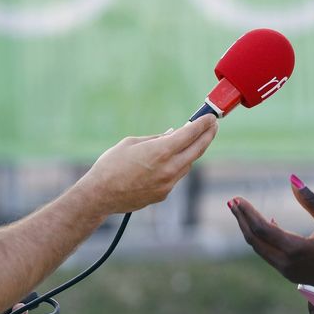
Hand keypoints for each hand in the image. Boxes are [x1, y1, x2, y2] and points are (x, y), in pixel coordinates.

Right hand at [80, 115, 217, 215]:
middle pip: (197, 150)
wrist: (100, 195)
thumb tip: (174, 134)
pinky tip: (172, 159)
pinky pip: (176, 176)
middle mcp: (169, 169)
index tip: (210, 117)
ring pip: (188, 164)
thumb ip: (156, 138)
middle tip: (213, 125)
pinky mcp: (164, 194)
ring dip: (192, 151)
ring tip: (193, 140)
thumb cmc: (111, 164)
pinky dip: (178, 165)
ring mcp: (168, 184)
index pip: (190, 134)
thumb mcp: (132, 143)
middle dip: (207, 136)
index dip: (202, 124)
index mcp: (160, 151)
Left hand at [228, 175, 313, 292]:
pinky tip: (267, 224)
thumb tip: (292, 178)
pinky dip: (262, 239)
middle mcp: (286, 263)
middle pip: (254, 240)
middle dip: (241, 220)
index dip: (247, 213)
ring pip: (259, 249)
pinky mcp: (289, 274)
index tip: (237, 199)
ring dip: (249, 230)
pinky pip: (269, 255)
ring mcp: (286, 272)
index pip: (261, 229)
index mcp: (294, 249)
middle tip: (232, 202)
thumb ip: (310, 200)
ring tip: (240, 212)